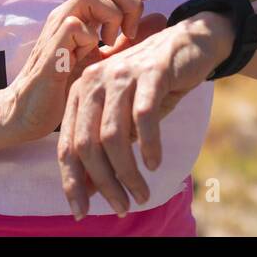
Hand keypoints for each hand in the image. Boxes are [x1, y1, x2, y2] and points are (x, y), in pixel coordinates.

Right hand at [3, 0, 183, 142]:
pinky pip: (74, 24)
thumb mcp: (106, 60)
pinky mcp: (51, 47)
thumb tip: (162, 19)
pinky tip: (94, 54)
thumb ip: (130, 40)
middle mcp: (71, 13)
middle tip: (133, 30)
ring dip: (111, 15)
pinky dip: (91, 35)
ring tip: (114, 41)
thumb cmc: (66, 86)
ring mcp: (59, 28)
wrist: (29, 112)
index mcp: (86, 15)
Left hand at [56, 9, 234, 219]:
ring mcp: (120, 75)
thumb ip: (106, 145)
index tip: (81, 213)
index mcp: (80, 92)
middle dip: (104, 183)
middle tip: (121, 207)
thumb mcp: (125, 115)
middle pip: (88, 144)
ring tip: (142, 193)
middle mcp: (94, 81)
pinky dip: (149, 146)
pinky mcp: (150, 73)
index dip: (73, 182)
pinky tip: (154, 163)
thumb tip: (92, 191)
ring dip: (128, 172)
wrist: (188, 43)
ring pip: (114, 136)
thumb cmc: (153, 85)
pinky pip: (144, 118)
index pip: (68, 145)